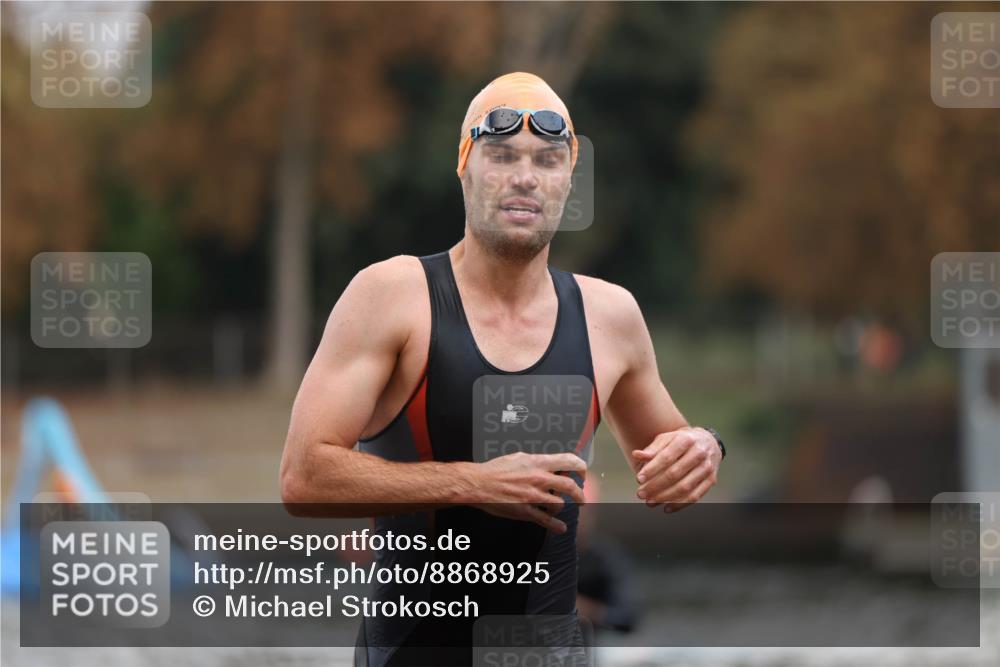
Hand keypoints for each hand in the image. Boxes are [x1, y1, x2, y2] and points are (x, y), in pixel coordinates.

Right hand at [467, 452, 586, 532]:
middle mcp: (538, 479)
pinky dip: (556, 526)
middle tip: (581, 498)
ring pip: (559, 504)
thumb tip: (550, 463)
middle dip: (579, 493)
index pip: (568, 461)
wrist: (478, 484)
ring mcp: (533, 496)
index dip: (580, 467)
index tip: (582, 472)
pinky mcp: (525, 511)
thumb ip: (536, 461)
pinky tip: (560, 528)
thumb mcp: (519, 458)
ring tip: (557, 508)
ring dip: (561, 507)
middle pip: (570, 486)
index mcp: (537, 463)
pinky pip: (546, 520)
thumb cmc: (495, 470)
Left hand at [630, 426, 719, 512]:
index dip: (652, 469)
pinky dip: (680, 504)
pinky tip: (666, 508)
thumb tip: (636, 455)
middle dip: (655, 486)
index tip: (639, 479)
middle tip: (641, 494)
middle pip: (675, 473)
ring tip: (650, 502)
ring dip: (665, 498)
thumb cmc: (682, 441)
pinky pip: (695, 496)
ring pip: (685, 487)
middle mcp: (699, 453)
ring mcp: (707, 467)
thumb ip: (652, 449)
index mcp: (686, 440)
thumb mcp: (667, 439)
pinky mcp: (711, 480)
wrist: (707, 441)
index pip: (667, 456)